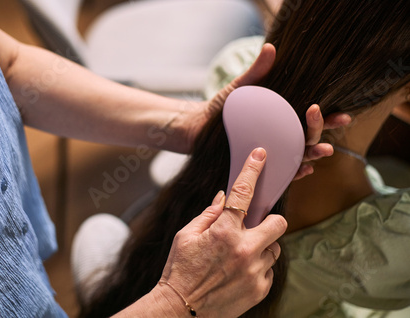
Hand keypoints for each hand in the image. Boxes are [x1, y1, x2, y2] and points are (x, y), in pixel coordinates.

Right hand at [155, 148, 285, 317]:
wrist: (181, 310)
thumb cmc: (179, 270)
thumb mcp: (186, 236)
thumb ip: (209, 214)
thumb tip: (224, 197)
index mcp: (223, 232)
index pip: (242, 192)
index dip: (252, 169)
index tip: (261, 155)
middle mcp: (244, 250)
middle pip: (278, 223)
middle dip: (270, 221)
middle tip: (255, 227)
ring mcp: (254, 271)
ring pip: (275, 248)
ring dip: (261, 247)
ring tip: (239, 256)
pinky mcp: (260, 289)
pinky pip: (269, 270)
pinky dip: (258, 268)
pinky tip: (239, 272)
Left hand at [180, 43, 350, 179]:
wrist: (196, 128)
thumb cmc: (220, 108)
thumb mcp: (239, 89)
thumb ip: (256, 73)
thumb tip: (271, 47)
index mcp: (279, 118)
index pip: (308, 118)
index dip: (327, 118)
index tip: (342, 114)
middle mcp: (278, 135)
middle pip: (307, 136)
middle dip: (320, 132)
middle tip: (321, 122)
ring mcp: (270, 150)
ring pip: (297, 155)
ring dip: (313, 154)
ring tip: (323, 151)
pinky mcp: (258, 165)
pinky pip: (280, 171)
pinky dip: (294, 172)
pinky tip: (304, 170)